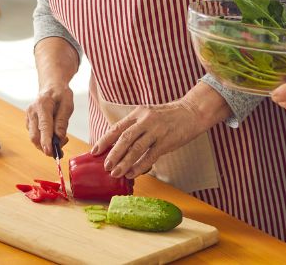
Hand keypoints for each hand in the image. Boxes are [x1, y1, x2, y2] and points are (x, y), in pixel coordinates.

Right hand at [25, 85, 73, 155]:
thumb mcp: (67, 104)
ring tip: (60, 139)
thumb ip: (63, 121)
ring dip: (46, 144)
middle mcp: (32, 112)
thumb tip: (59, 137)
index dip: (46, 141)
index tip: (50, 152)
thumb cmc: (60, 94)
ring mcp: (28, 117)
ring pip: (34, 138)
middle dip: (46, 147)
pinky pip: (35, 135)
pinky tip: (54, 135)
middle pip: (35, 136)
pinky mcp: (28, 122)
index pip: (44, 126)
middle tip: (61, 149)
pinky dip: (44, 140)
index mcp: (42, 105)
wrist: (51, 86)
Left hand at [89, 101, 209, 178]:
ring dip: (124, 162)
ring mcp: (156, 130)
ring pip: (136, 149)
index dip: (104, 140)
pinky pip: (150, 156)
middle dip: (113, 154)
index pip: (117, 128)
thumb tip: (117, 145)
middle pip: (124, 138)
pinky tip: (132, 173)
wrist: (191, 112)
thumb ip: (134, 127)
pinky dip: (140, 166)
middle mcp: (146, 120)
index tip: (94, 151)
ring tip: (115, 173)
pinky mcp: (166, 141)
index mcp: (138, 113)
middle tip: (105, 166)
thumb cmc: (167, 116)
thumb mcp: (148, 115)